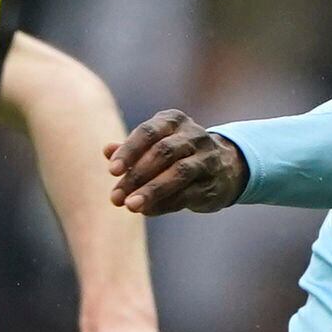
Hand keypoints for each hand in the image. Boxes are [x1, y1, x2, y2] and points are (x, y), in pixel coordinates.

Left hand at [105, 110, 247, 215]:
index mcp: (174, 121)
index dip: (129, 151)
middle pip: (163, 152)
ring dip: (152, 191)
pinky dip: (165, 204)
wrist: (225, 167)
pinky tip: (148, 211)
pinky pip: (188, 194)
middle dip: (137, 175)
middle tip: (116, 197)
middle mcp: (193, 136)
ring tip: (131, 206)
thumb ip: (131, 148)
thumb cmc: (178, 154)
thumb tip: (106, 151)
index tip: (112, 171)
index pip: (148, 132)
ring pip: (179, 173)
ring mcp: (207, 159)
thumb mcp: (155, 144)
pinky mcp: (213, 183)